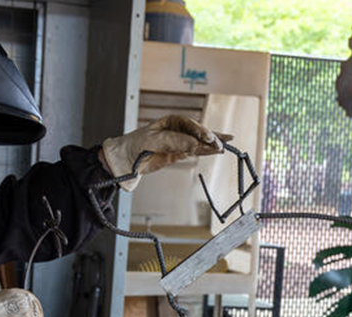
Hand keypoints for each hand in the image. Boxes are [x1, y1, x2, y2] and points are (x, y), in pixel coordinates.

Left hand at [100, 115, 231, 190]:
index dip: (200, 131)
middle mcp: (177, 131)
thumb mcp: (154, 142)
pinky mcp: (178, 154)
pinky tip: (215, 152)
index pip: (190, 124)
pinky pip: (194, 152)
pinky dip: (205, 152)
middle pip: (197, 133)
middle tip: (220, 145)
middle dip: (209, 139)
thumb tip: (194, 144)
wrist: (126, 160)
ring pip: (199, 143)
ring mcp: (179, 142)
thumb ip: (175, 142)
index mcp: (171, 122)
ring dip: (211, 145)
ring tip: (225, 147)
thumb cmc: (135, 145)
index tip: (208, 138)